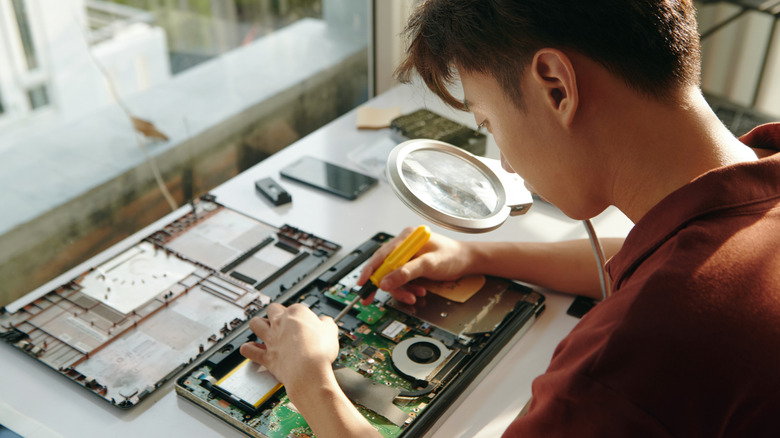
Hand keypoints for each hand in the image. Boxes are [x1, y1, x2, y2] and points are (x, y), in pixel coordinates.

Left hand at [240, 303, 338, 387]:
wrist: (308, 371)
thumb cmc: (319, 351)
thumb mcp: (331, 330)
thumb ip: (326, 323)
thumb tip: (325, 323)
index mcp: (297, 313)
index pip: (297, 308)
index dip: (302, 316)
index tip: (306, 323)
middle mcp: (281, 323)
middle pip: (272, 309)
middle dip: (276, 313)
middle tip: (283, 320)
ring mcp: (271, 339)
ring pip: (255, 324)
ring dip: (258, 325)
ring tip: (263, 329)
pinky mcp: (266, 356)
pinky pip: (249, 350)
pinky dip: (248, 348)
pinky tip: (251, 348)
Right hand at [357, 227, 471, 303]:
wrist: (467, 261)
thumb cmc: (452, 256)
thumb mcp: (429, 264)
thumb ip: (407, 272)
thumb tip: (385, 282)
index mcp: (406, 238)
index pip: (381, 255)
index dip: (370, 270)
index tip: (363, 284)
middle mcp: (404, 246)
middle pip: (384, 267)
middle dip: (386, 285)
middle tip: (375, 298)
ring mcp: (407, 257)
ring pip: (392, 277)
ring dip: (401, 289)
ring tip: (415, 295)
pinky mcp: (411, 266)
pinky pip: (401, 280)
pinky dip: (407, 289)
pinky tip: (418, 292)